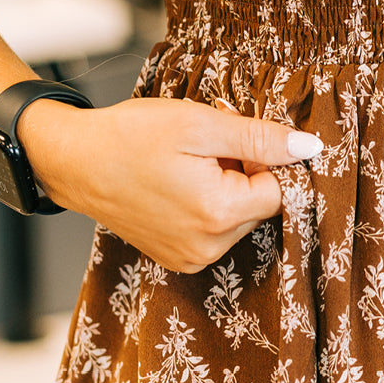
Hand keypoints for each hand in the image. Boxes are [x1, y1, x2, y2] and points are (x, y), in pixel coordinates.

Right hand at [17, 95, 321, 271]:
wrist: (73, 161)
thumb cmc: (131, 135)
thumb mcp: (201, 125)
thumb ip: (261, 139)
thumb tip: (311, 149)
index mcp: (218, 214)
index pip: (280, 189)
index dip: (262, 157)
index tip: (231, 137)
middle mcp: (208, 247)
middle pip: (259, 204)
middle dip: (243, 170)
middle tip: (205, 145)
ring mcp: (191, 257)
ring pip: (238, 215)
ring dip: (226, 185)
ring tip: (187, 162)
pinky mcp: (177, 257)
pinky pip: (215, 228)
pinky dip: (207, 201)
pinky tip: (177, 181)